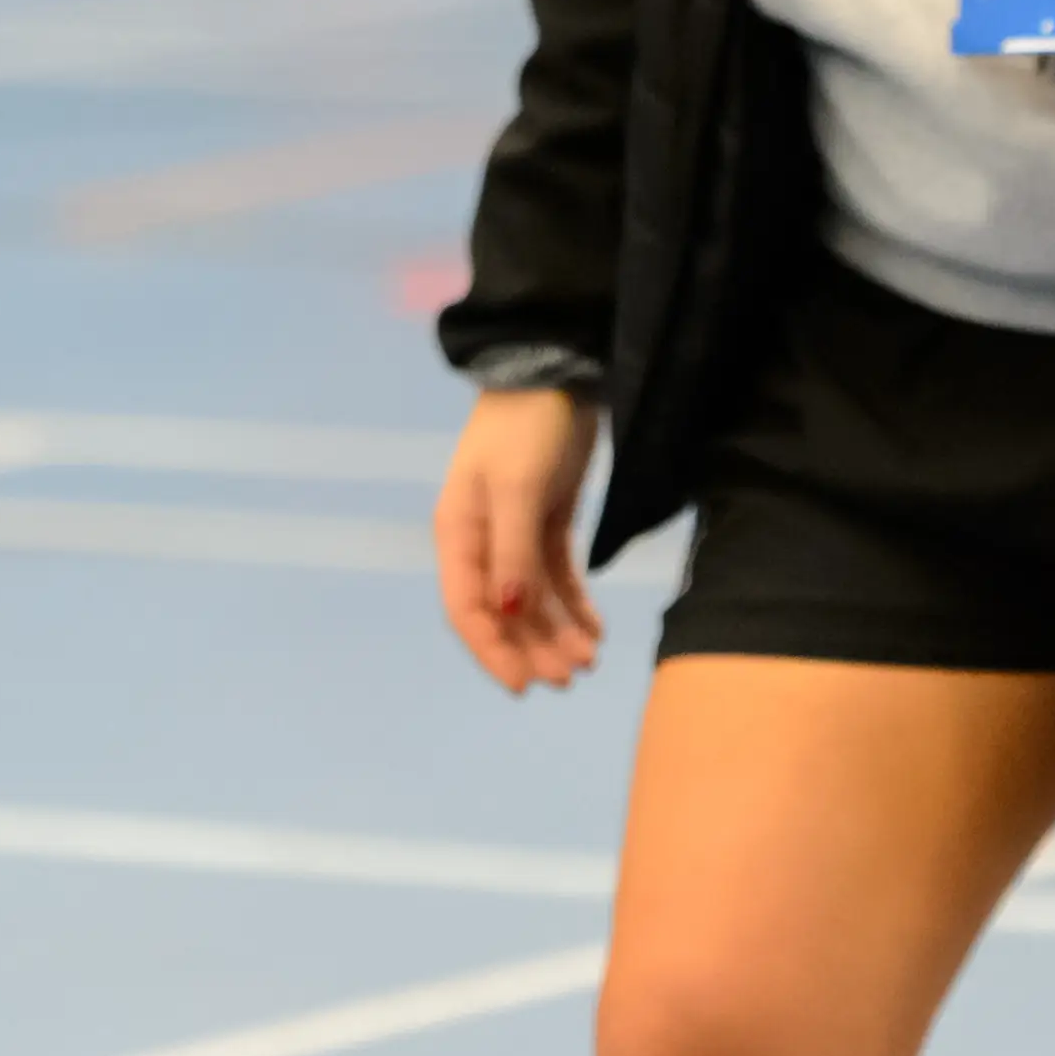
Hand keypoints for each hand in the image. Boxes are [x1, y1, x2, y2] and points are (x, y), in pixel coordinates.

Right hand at [432, 385, 604, 693]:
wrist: (557, 369)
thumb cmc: (526, 427)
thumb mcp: (518, 489)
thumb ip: (513, 553)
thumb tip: (509, 613)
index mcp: (459, 532)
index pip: (467, 608)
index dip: (492, 650)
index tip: (523, 686)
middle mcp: (484, 539)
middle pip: (504, 611)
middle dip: (534, 648)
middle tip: (572, 678)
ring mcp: (517, 530)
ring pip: (534, 598)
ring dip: (558, 632)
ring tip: (590, 660)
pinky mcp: (549, 518)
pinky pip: (557, 576)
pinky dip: (574, 604)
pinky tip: (595, 629)